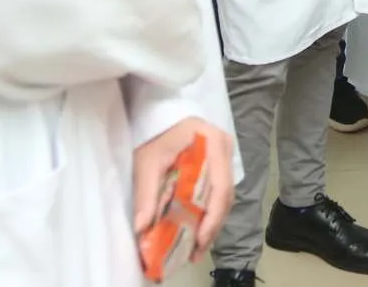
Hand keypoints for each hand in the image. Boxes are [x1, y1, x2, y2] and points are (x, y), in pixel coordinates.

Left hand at [131, 118, 235, 258]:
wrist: (157, 113)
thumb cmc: (154, 134)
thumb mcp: (147, 162)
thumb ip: (147, 193)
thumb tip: (142, 227)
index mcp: (212, 143)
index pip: (220, 186)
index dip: (212, 217)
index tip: (199, 240)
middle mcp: (225, 148)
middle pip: (225, 195)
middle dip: (212, 226)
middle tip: (196, 252)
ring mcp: (224, 155)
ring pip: (224, 196)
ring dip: (212, 223)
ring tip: (196, 248)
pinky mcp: (218, 163)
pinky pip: (218, 192)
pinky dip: (209, 213)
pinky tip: (198, 229)